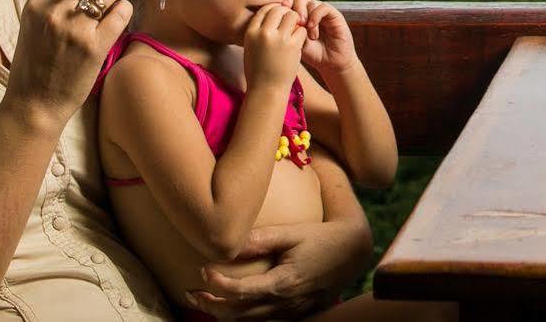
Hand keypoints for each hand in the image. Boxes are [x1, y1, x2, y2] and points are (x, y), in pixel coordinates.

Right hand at [6, 0, 131, 126]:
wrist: (35, 103)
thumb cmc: (34, 66)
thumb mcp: (33, 27)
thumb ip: (51, 3)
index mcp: (35, 6)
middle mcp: (54, 12)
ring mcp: (76, 29)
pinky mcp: (96, 46)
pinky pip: (121, 13)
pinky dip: (125, 9)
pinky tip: (121, 14)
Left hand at [188, 219, 369, 318]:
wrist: (354, 252)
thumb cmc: (322, 238)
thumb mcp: (292, 233)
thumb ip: (260, 240)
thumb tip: (227, 244)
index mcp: (283, 283)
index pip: (239, 292)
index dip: (217, 283)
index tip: (203, 269)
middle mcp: (285, 303)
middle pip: (238, 314)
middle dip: (210, 306)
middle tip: (191, 292)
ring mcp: (291, 312)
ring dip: (222, 314)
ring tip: (203, 301)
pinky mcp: (297, 313)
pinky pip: (263, 321)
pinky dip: (242, 316)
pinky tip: (232, 306)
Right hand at [242, 3, 305, 91]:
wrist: (266, 90)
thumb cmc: (258, 71)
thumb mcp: (251, 48)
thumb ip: (257, 31)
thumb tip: (268, 15)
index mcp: (251, 32)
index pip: (264, 9)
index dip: (274, 10)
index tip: (279, 17)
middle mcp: (263, 33)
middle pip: (278, 9)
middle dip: (286, 13)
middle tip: (289, 23)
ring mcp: (278, 38)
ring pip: (292, 15)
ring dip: (296, 21)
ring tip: (294, 32)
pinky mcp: (292, 45)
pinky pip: (301, 29)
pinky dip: (302, 33)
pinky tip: (299, 42)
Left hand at [285, 0, 357, 77]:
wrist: (331, 63)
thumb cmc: (312, 54)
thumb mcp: (296, 42)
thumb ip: (289, 29)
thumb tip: (279, 18)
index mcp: (299, 16)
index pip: (288, 0)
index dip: (282, 6)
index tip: (279, 17)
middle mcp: (311, 11)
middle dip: (293, 8)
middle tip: (294, 23)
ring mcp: (322, 12)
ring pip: (309, 1)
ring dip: (305, 14)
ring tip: (305, 31)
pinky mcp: (334, 15)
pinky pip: (323, 7)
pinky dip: (315, 16)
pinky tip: (312, 28)